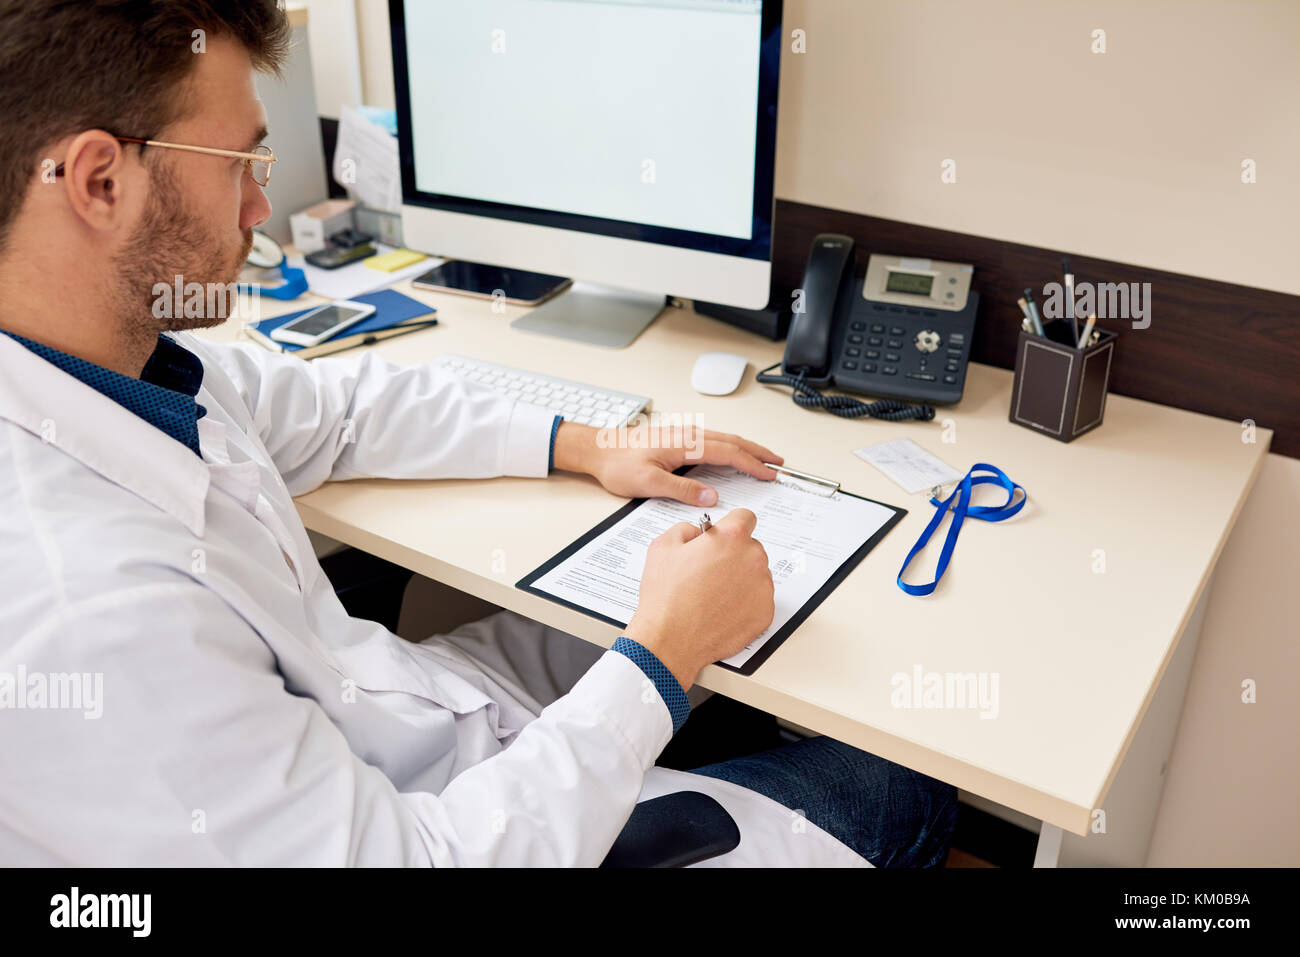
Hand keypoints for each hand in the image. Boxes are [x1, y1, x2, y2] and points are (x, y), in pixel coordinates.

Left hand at [552, 420, 783, 505]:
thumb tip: (712, 496)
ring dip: (746, 448)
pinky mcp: (677, 438)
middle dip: (758, 452)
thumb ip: (681, 490)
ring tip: (763, 458)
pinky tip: (733, 453)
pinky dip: (731, 446)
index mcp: (685, 444)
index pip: (728, 453)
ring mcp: (683, 434)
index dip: (752, 464)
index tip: (770, 473)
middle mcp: (687, 435)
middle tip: (779, 463)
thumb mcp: (648, 483)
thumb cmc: (618, 464)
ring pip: (724, 438)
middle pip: (732, 441)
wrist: (597, 449)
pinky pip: (713, 440)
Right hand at [624, 509, 773, 690]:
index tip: (724, 536)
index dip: (730, 525)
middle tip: (710, 571)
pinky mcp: (764, 613)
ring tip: (714, 594)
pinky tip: (722, 609)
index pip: (745, 517)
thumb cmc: (666, 596)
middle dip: (734, 554)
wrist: (671, 639)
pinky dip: (745, 603)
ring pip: (756, 574)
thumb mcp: (663, 546)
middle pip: (751, 547)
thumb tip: (697, 532)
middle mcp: (753, 559)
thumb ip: (685, 529)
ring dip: (741, 578)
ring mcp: (762, 588)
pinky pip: (759, 600)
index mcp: (731, 537)